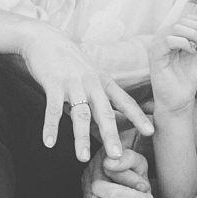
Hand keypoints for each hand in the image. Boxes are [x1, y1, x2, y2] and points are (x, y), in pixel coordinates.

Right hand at [18, 26, 153, 161]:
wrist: (45, 39)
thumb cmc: (69, 61)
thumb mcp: (91, 75)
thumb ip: (99, 97)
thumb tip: (108, 123)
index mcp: (104, 81)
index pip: (125, 101)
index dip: (138, 116)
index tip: (151, 131)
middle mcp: (92, 83)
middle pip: (105, 112)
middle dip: (111, 135)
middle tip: (117, 155)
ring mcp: (73, 84)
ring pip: (80, 114)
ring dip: (81, 137)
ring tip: (82, 158)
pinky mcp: (53, 84)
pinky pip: (52, 109)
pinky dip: (50, 127)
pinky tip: (49, 143)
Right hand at [147, 5, 196, 115]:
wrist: (180, 98)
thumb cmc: (189, 77)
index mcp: (173, 36)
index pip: (186, 19)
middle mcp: (163, 37)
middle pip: (182, 21)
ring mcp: (157, 44)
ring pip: (176, 28)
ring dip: (195, 34)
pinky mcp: (154, 54)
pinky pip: (169, 40)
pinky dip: (184, 42)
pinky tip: (192, 51)